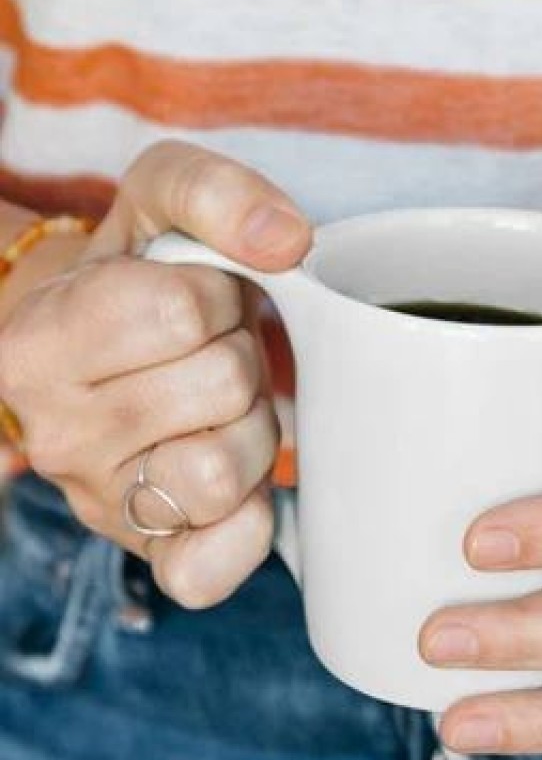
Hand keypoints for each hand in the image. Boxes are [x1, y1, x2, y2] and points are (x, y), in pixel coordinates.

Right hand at [0, 140, 310, 607]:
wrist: (106, 350)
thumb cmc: (140, 276)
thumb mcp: (158, 201)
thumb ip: (214, 192)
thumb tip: (286, 241)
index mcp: (37, 344)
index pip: (182, 313)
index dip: (215, 295)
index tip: (194, 300)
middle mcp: (56, 435)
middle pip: (220, 387)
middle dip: (237, 357)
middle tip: (207, 354)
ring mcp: (102, 504)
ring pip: (225, 470)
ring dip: (251, 427)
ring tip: (217, 407)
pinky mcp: (152, 553)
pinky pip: (212, 567)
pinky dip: (245, 524)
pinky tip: (235, 481)